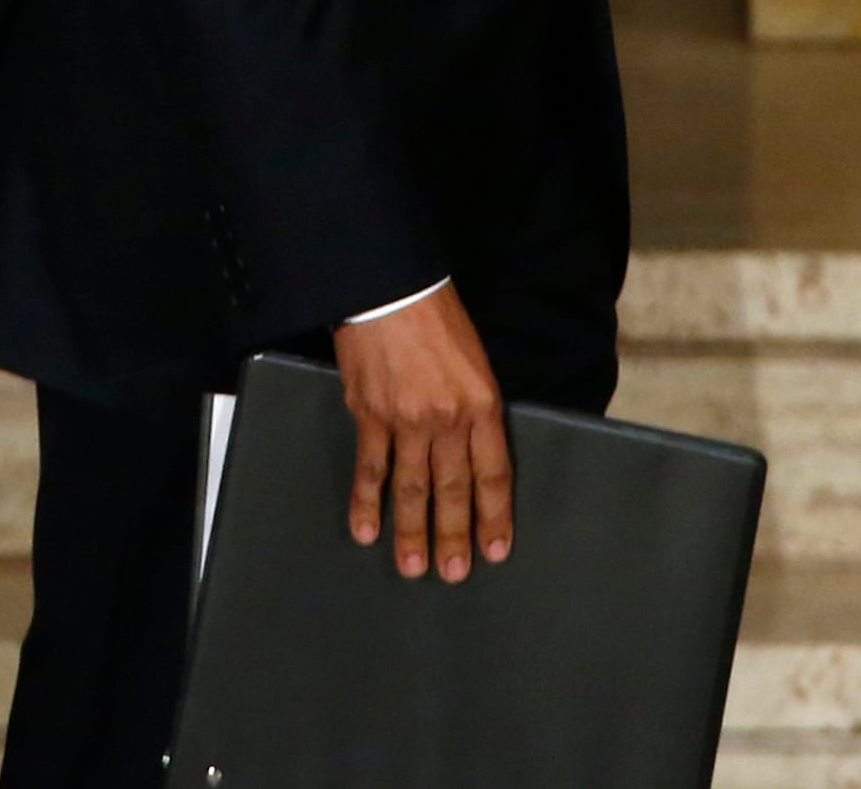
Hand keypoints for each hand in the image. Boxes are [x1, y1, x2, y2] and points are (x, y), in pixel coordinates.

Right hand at [334, 284, 510, 583]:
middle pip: (453, 489)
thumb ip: (475, 406)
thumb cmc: (437, 316)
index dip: (494, 515)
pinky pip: (371, 467)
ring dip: (412, 530)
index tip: (496, 549)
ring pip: (412, 487)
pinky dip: (367, 501)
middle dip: (454, 536)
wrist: (391, 288)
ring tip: (412, 567)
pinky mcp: (370, 414)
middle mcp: (448, 418)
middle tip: (453, 573)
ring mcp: (406, 420)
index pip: (493, 473)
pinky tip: (365, 529)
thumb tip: (470, 448)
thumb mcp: (475, 359)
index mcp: (483, 403)